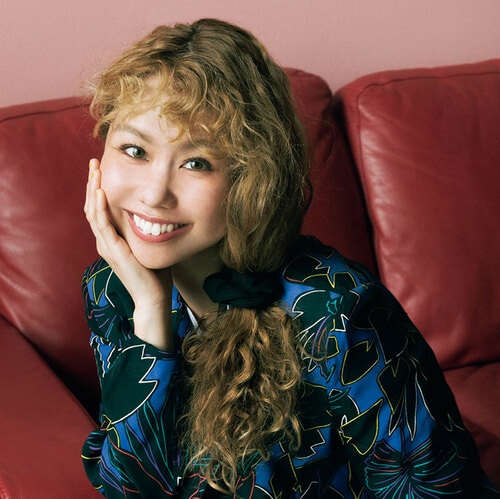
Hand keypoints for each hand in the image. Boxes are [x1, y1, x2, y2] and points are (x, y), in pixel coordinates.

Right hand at [85, 159, 173, 350]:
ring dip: (93, 190)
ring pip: (94, 213)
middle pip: (92, 207)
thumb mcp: (148, 245)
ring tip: (95, 171)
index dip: (99, 189)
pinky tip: (101, 192)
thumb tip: (158, 214)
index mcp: (111, 240)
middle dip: (93, 184)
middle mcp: (105, 241)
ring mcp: (106, 246)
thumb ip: (146, 230)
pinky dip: (100, 207)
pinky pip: (103, 225)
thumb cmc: (155, 274)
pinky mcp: (113, 251)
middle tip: (94, 163)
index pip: (100, 210)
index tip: (102, 171)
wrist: (154, 297)